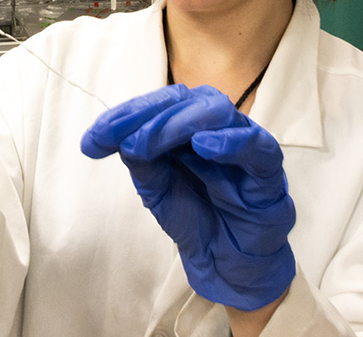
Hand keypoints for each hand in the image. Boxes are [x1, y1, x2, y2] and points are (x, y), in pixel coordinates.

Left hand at [80, 84, 295, 310]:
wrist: (226, 262)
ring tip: (148, 141)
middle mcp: (218, 126)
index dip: (125, 115)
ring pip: (218, 113)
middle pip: (186, 101)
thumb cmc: (197, 217)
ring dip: (179, 123)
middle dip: (146, 116)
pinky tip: (204, 145)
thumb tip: (118, 137)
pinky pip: (257, 147)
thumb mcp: (157, 189)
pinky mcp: (268, 172)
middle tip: (116, 136)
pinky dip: (231, 142)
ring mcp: (245, 144)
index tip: (94, 137)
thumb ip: (142, 161)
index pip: (160, 105)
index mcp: (191, 125)